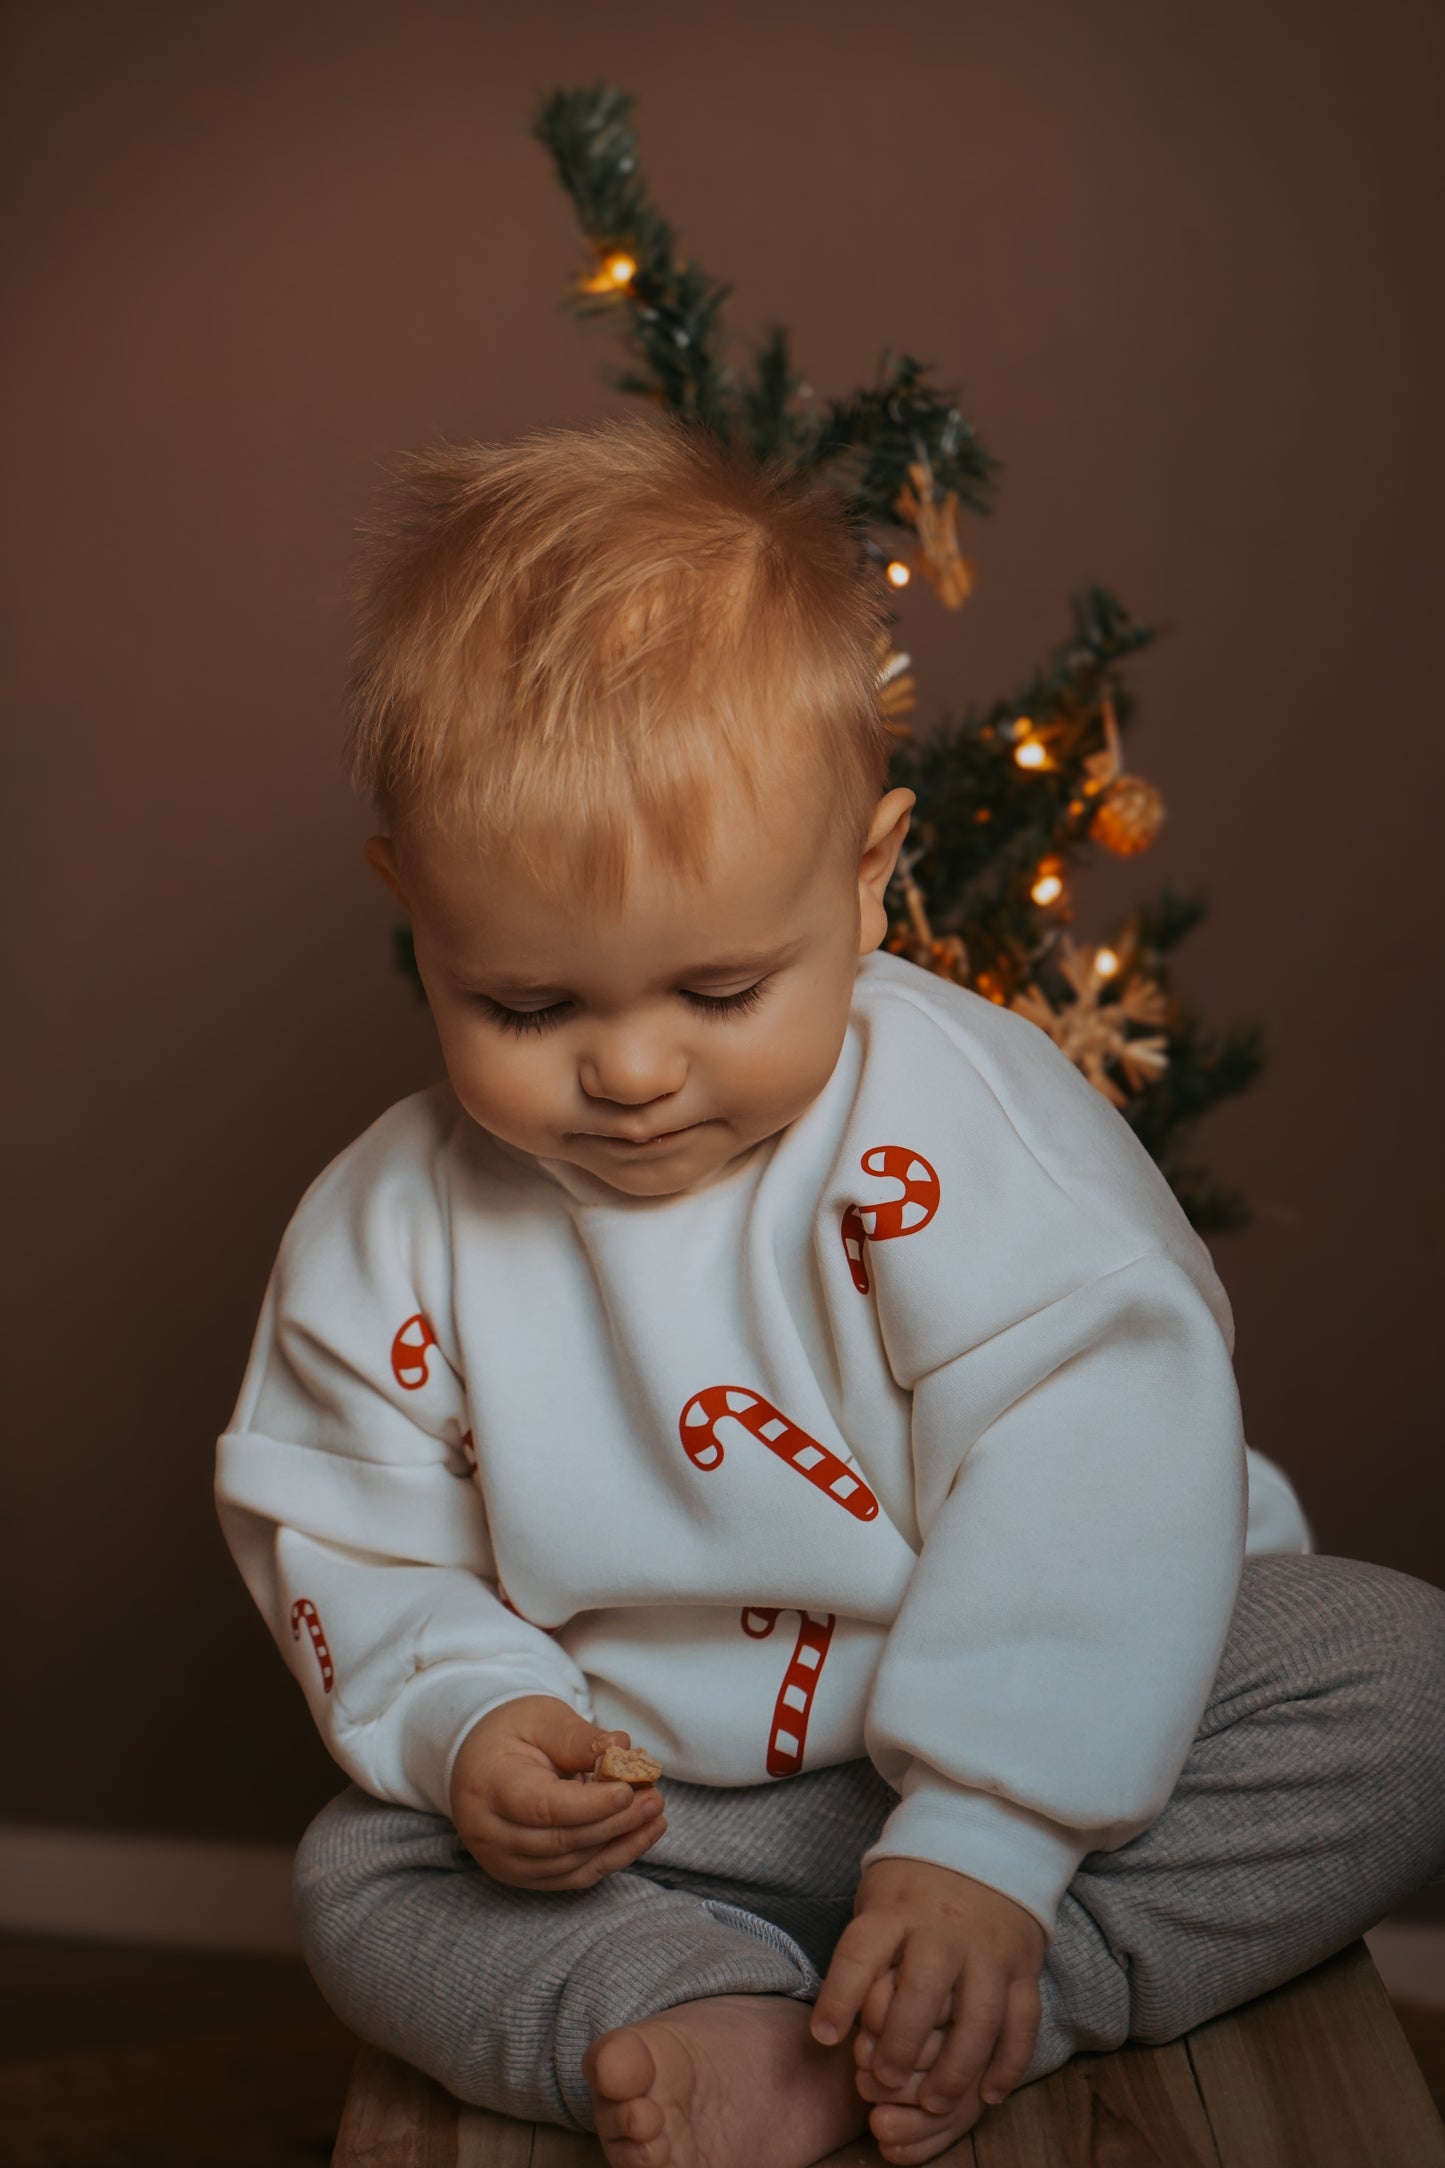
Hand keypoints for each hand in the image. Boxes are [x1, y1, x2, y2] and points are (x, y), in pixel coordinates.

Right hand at [449, 1694, 666, 1890]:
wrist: (478, 1761)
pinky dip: (611, 1859)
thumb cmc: (512, 1733)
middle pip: (560, 1841)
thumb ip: (577, 1737)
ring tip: (654, 1815)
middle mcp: (489, 1834)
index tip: (628, 1790)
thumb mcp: (541, 1718)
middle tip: (654, 1799)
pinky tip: (640, 1837)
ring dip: (618, 1843)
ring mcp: (504, 1862)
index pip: (542, 1808)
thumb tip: (622, 1747)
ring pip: (570, 1865)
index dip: (589, 1805)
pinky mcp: (524, 1876)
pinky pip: (573, 1877)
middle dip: (613, 1823)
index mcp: (488, 1787)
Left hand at [811, 1857, 1044, 2113]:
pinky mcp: (1024, 1969)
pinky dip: (1009, 2063)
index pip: (862, 1951)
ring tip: (933, 2102)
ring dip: (956, 2067)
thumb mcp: (878, 1900)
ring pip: (979, 2016)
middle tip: (882, 2080)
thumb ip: (865, 1956)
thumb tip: (836, 2023)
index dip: (839, 1996)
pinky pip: (1023, 2022)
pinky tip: (988, 2094)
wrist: (987, 1846)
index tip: (823, 2037)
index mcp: (897, 1912)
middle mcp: (945, 1932)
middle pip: (924, 1990)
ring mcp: (990, 1951)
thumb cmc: (915, 1890)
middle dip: (902, 2043)